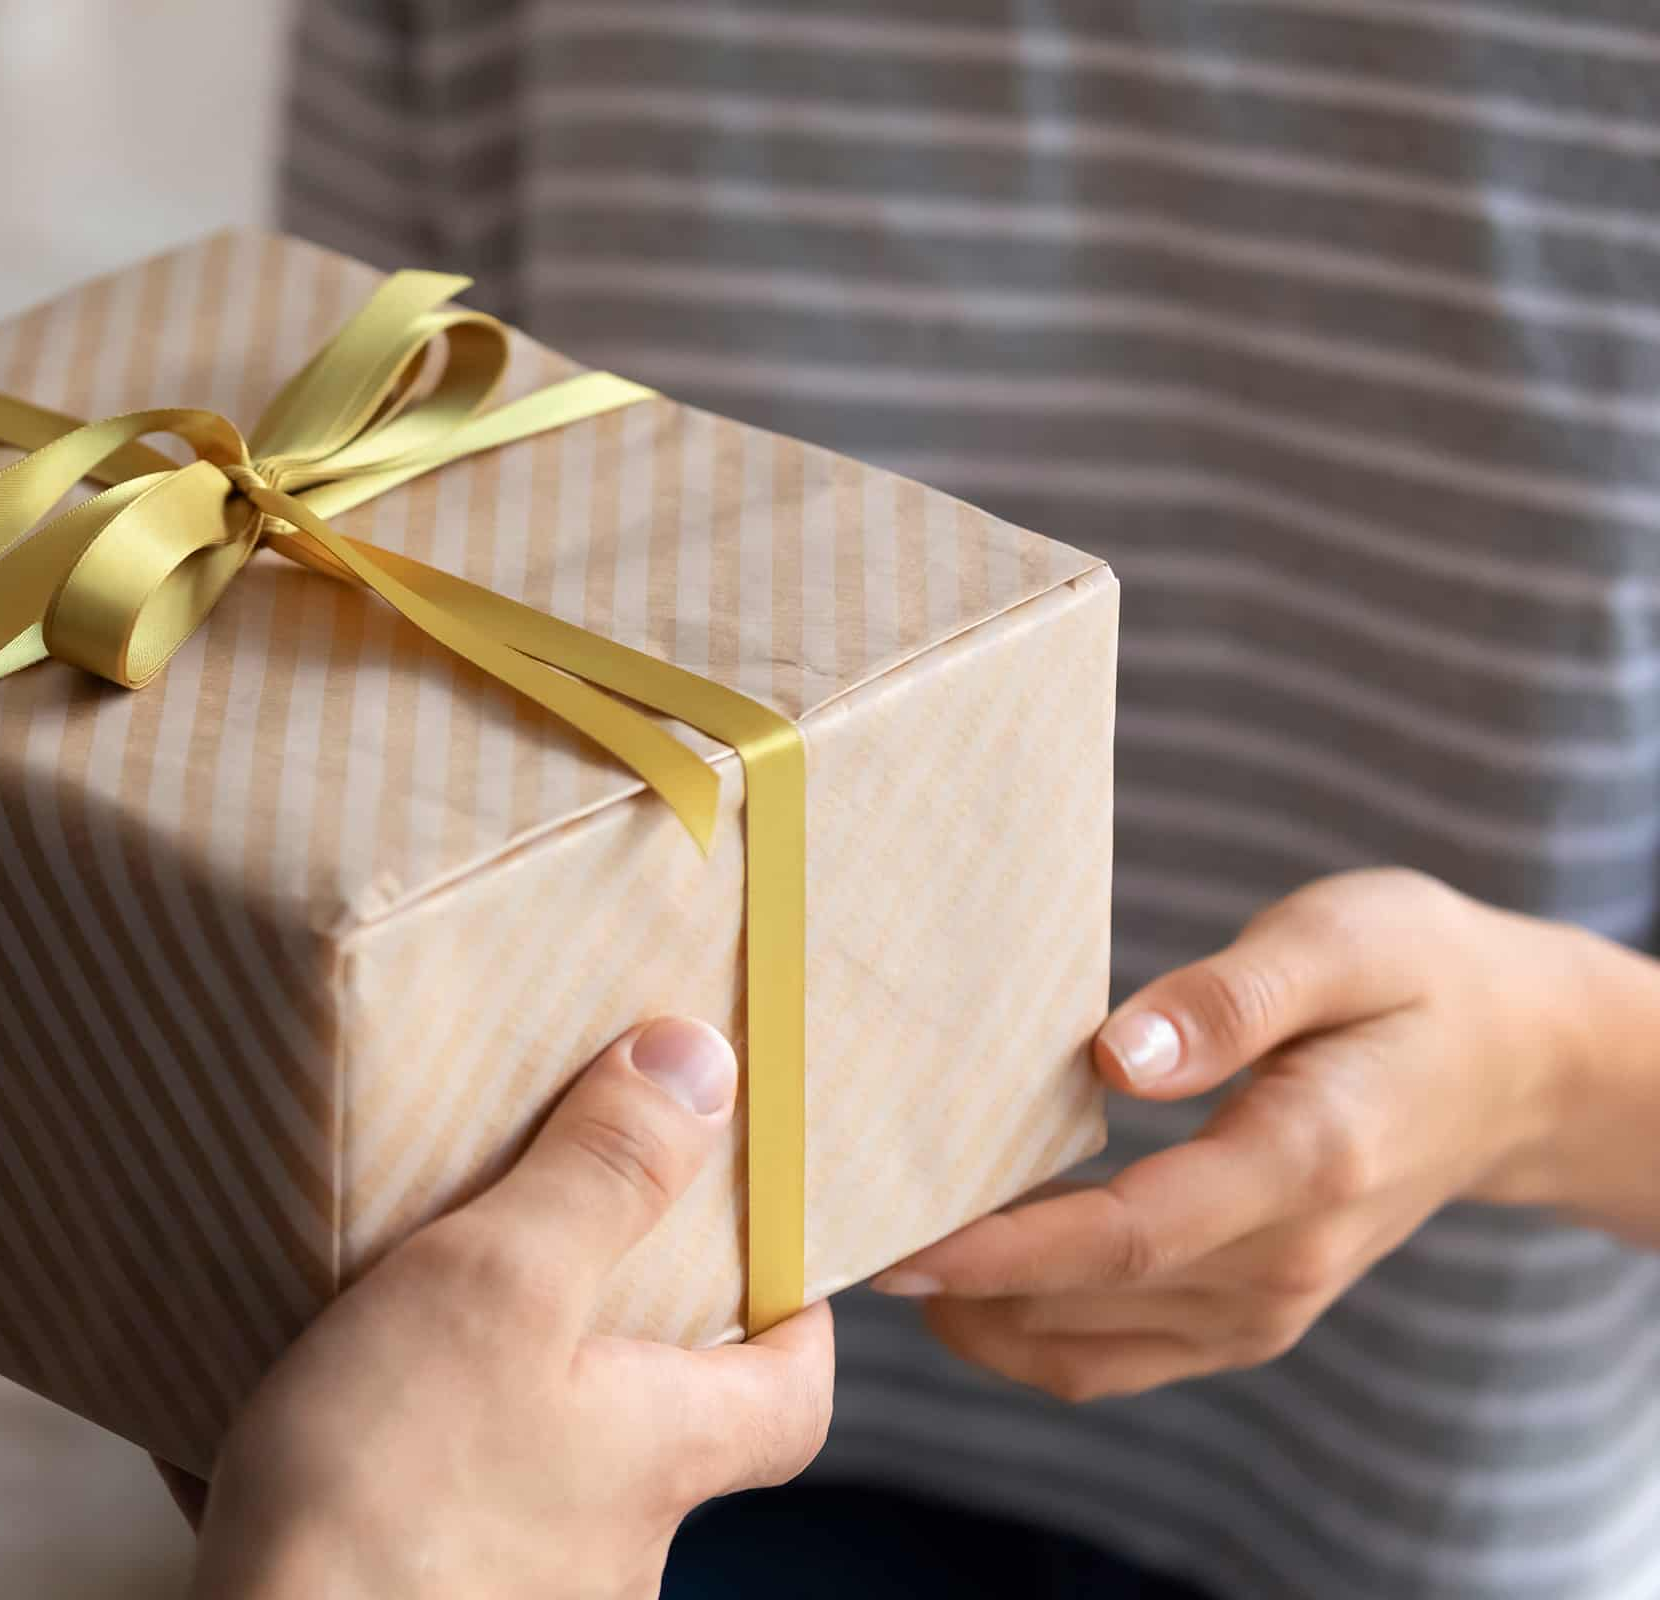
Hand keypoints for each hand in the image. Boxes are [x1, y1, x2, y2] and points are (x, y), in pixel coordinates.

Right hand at [183, 1018, 834, 1598]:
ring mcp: (515, 1590)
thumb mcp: (499, 1284)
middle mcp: (612, 1543)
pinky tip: (285, 1420)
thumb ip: (597, 1176)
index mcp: (662, 1451)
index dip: (795, 1316)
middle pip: (649, 1426)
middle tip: (534, 1248)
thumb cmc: (393, 1493)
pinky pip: (414, 1521)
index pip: (795, 1394)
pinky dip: (370, 1469)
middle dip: (599, 1342)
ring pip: (525, 1474)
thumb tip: (698, 1067)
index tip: (764, 1248)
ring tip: (380, 1323)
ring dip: (473, 1405)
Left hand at [875, 867, 1600, 1401]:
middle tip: (836, 1233)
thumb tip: (1113, 1057)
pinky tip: (961, 1270)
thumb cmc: (1418, 973)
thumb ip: (1230, 998)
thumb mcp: (1341, 940)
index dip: (1002, 1251)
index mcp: (1306, 1163)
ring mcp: (1269, 1304)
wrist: (1515, 1062)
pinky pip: (1112, 1358)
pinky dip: (1025, 1332)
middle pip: (1090, 1302)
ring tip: (879, 1244)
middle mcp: (1286, 1260)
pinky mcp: (1248, 1316)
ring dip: (978, 1317)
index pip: (1128, 1236)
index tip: (896, 1241)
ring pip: (1088, 1350)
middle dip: (957, 1284)